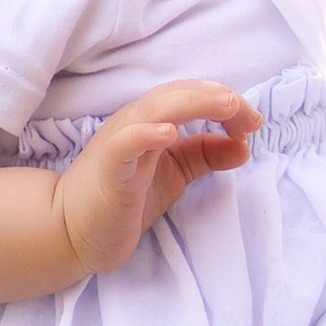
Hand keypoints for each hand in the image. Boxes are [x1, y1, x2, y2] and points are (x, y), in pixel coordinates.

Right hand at [59, 79, 260, 272]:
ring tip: (225, 105)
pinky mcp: (109, 169)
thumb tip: (244, 145)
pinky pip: (126, 144)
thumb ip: (205, 156)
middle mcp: (136, 123)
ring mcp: (120, 143)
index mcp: (153, 120)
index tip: (253, 123)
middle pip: (178, 93)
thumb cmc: (124, 198)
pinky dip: (146, 134)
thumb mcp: (175, 173)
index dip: (226, 102)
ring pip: (156, 109)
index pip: (193, 94)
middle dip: (218, 98)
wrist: (73, 232)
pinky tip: (169, 134)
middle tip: (250, 115)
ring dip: (194, 103)